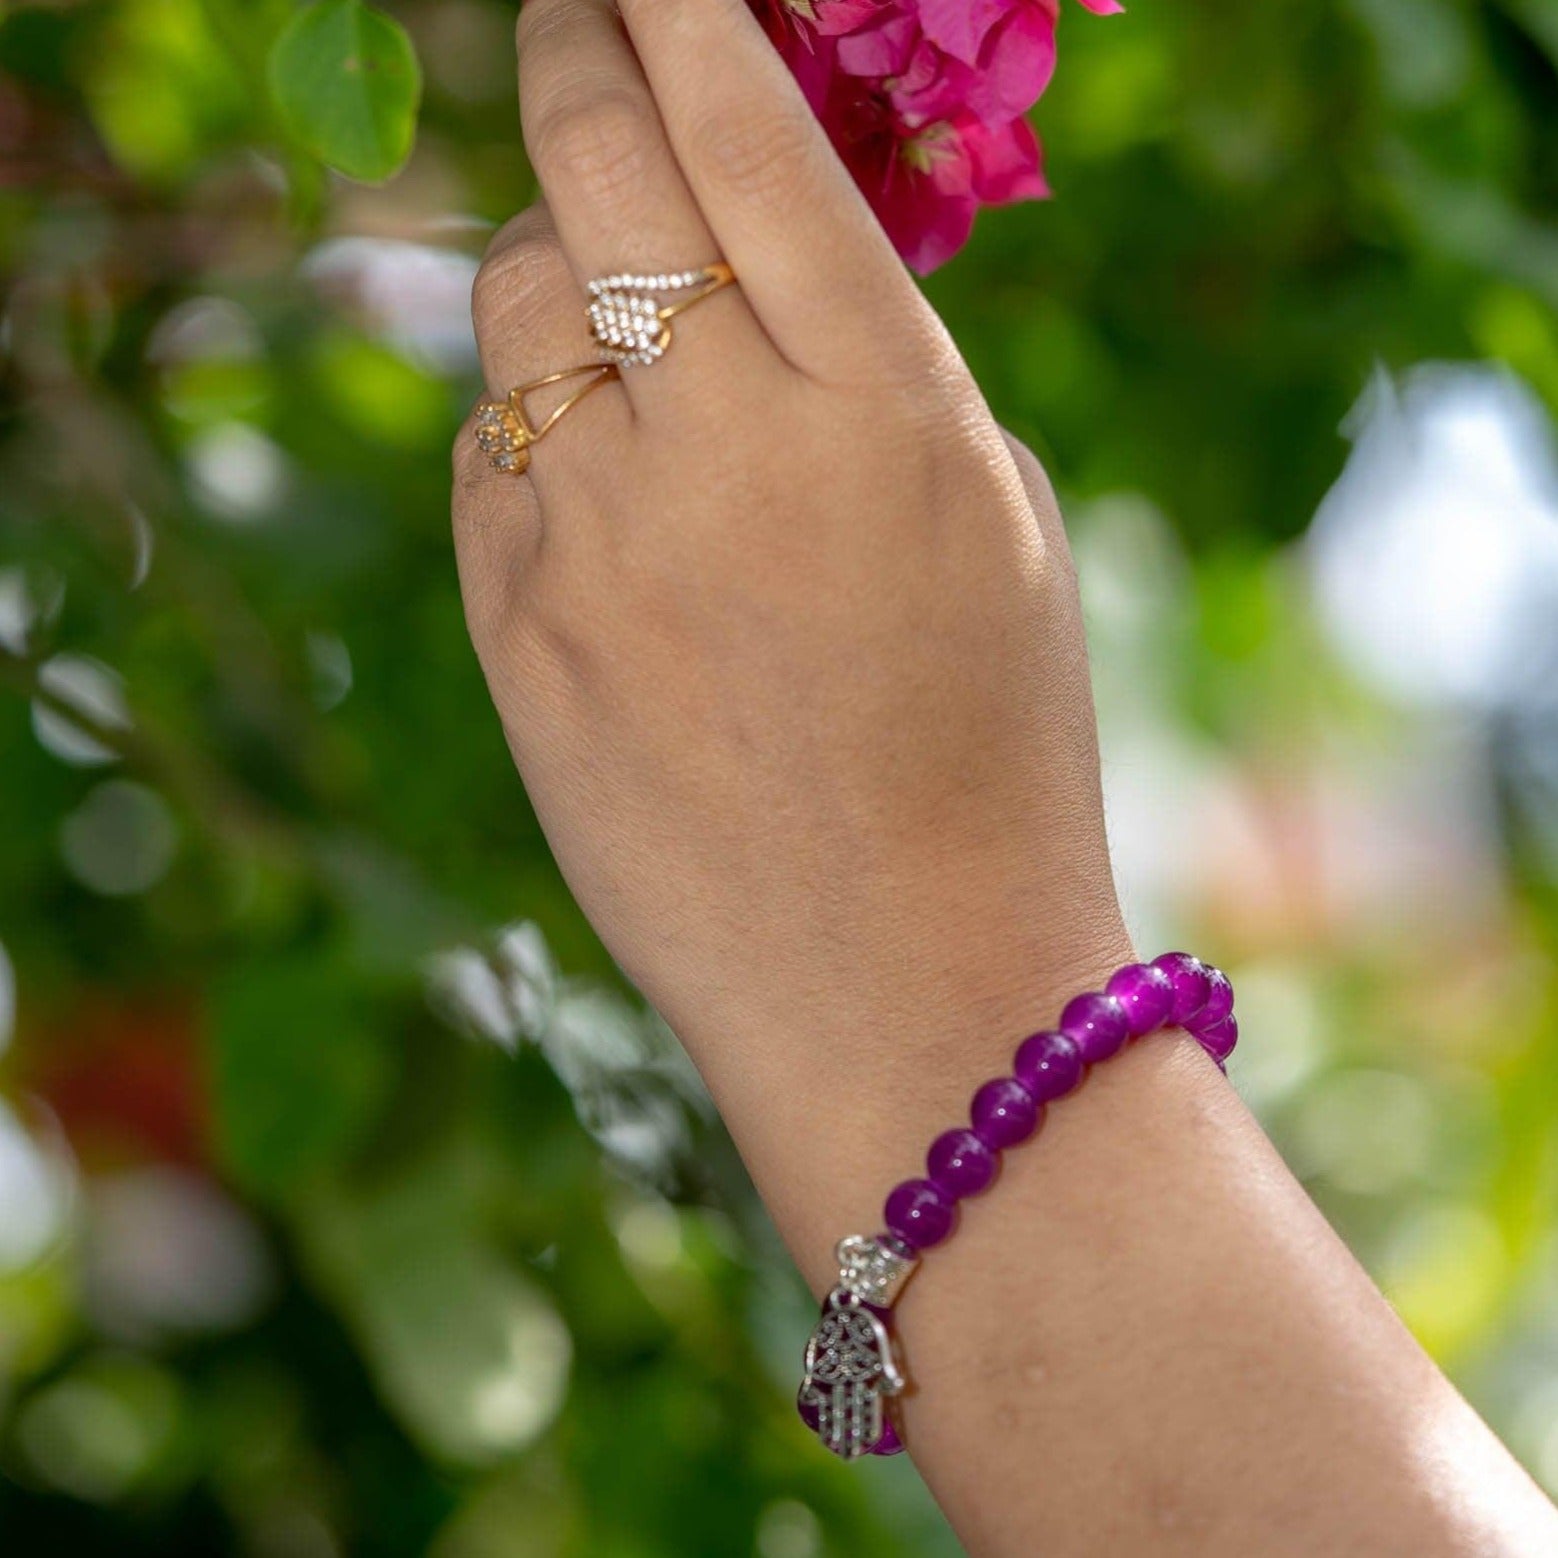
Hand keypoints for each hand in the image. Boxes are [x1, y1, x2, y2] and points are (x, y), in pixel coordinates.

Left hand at [452, 0, 1133, 1247]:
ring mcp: (596, 546)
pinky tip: (596, 486)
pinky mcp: (519, 637)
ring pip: (507, 301)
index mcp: (882, 407)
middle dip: (572, 60)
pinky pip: (486, 458)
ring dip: (548, 259)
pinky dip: (528, 429)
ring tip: (610, 310)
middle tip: (570, 26)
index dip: (679, 15)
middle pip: (586, 170)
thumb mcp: (996, 525)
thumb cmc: (990, 751)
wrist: (902, 981)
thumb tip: (763, 247)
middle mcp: (722, 450)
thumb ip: (880, 369)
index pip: (742, 133)